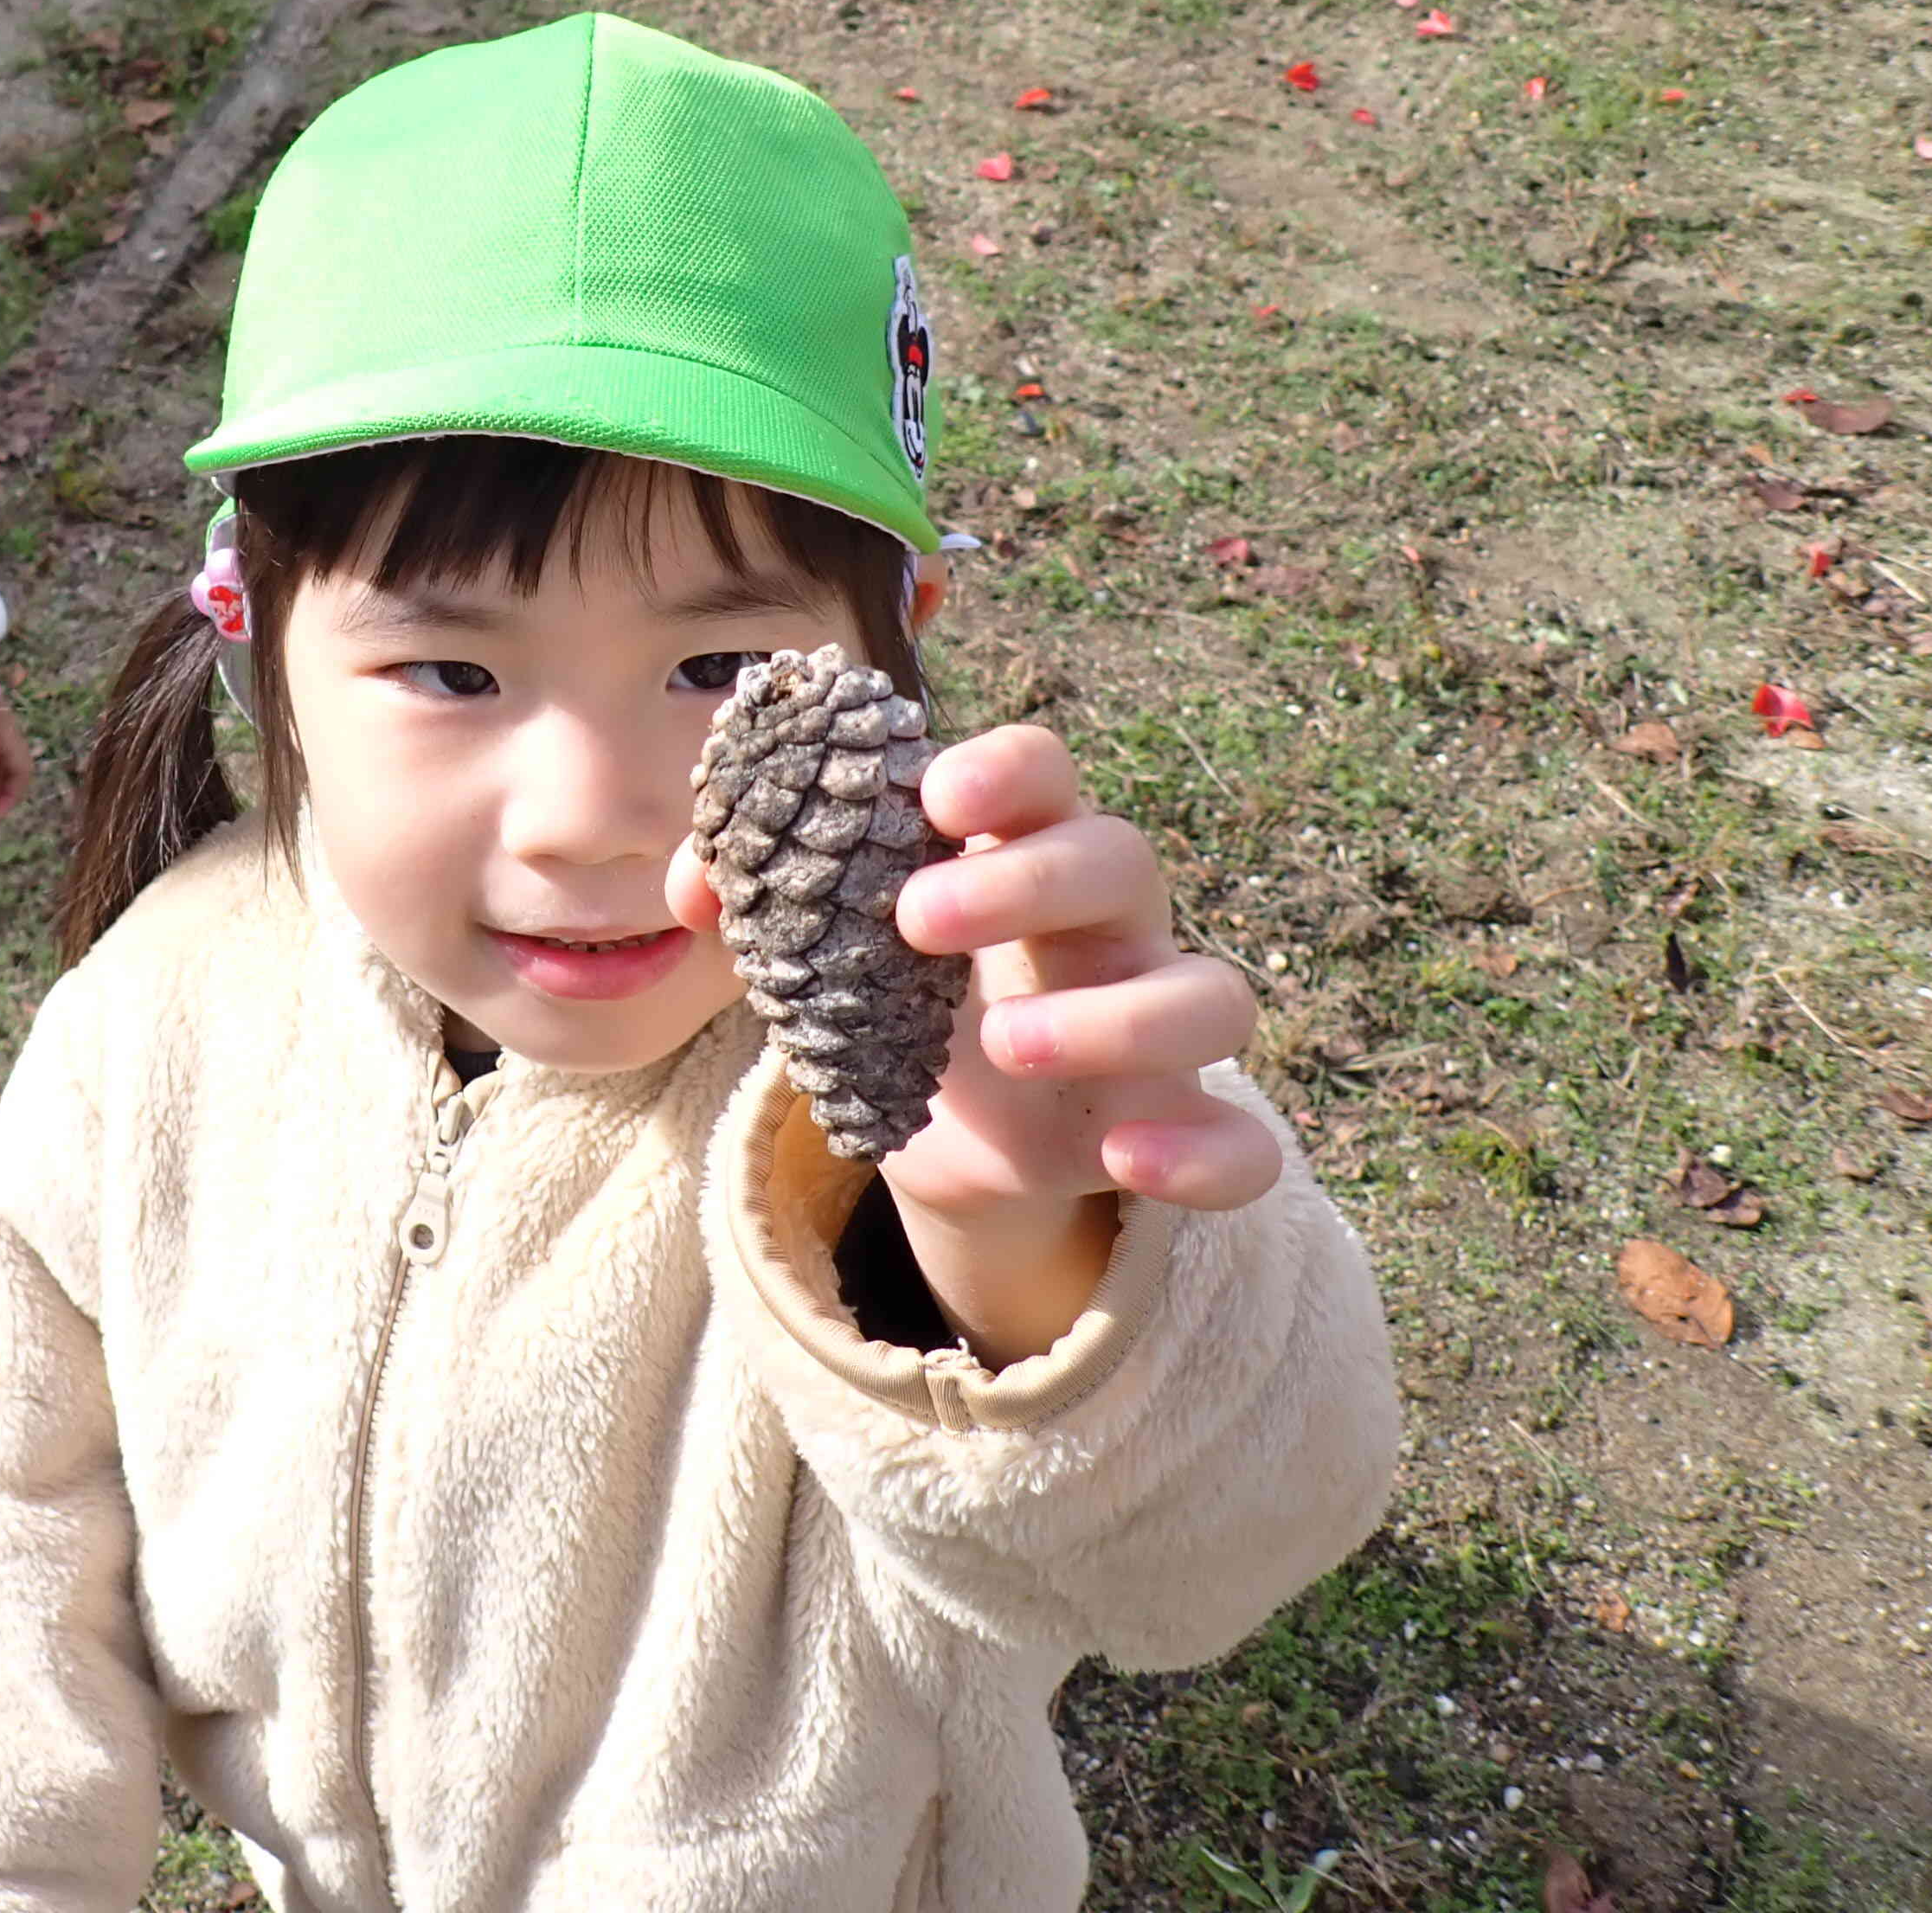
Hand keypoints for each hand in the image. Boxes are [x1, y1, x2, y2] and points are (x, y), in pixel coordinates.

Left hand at [669, 723, 1277, 1365]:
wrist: (937, 1130)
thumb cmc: (890, 999)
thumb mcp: (820, 951)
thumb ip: (757, 903)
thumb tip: (689, 890)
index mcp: (1017, 854)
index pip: (1045, 771)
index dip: (1006, 770)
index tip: (933, 798)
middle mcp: (1104, 925)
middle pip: (1125, 856)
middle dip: (1026, 881)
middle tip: (913, 923)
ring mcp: (1151, 1026)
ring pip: (1212, 993)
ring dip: (1116, 1015)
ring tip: (999, 1044)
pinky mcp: (1168, 1127)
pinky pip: (1242, 1144)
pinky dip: (1205, 1152)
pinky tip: (1127, 1161)